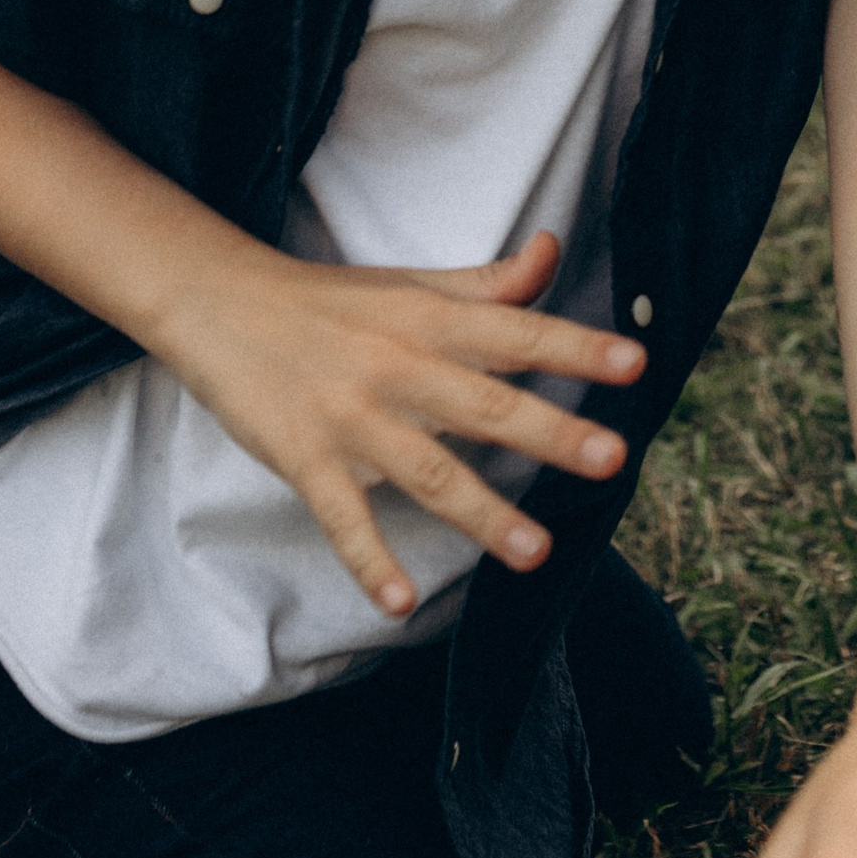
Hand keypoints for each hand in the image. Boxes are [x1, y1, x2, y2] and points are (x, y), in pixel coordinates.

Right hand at [155, 225, 643, 614]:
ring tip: (537, 554)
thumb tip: (554, 253)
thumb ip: (488, 284)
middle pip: (487, 404)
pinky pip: (344, 517)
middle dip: (552, 434)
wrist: (221, 301)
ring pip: (429, 471)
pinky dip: (371, 561)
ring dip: (484, 515)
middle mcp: (400, 366)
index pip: (518, 332)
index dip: (577, 348)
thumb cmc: (330, 298)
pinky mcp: (306, 458)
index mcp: (432, 320)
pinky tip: (402, 603)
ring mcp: (353, 418)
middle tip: (613, 459)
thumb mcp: (414, 284)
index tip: (636, 365)